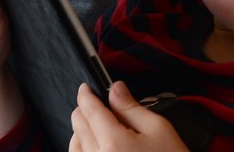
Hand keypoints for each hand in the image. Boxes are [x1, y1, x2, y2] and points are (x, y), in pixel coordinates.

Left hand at [69, 81, 188, 150]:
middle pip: (78, 125)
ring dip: (82, 131)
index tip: (85, 88)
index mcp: (113, 143)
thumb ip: (131, 107)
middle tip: (97, 104)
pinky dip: (82, 149)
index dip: (86, 94)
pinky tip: (96, 145)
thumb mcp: (158, 129)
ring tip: (99, 126)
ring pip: (74, 144)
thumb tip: (114, 89)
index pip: (89, 110)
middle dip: (85, 110)